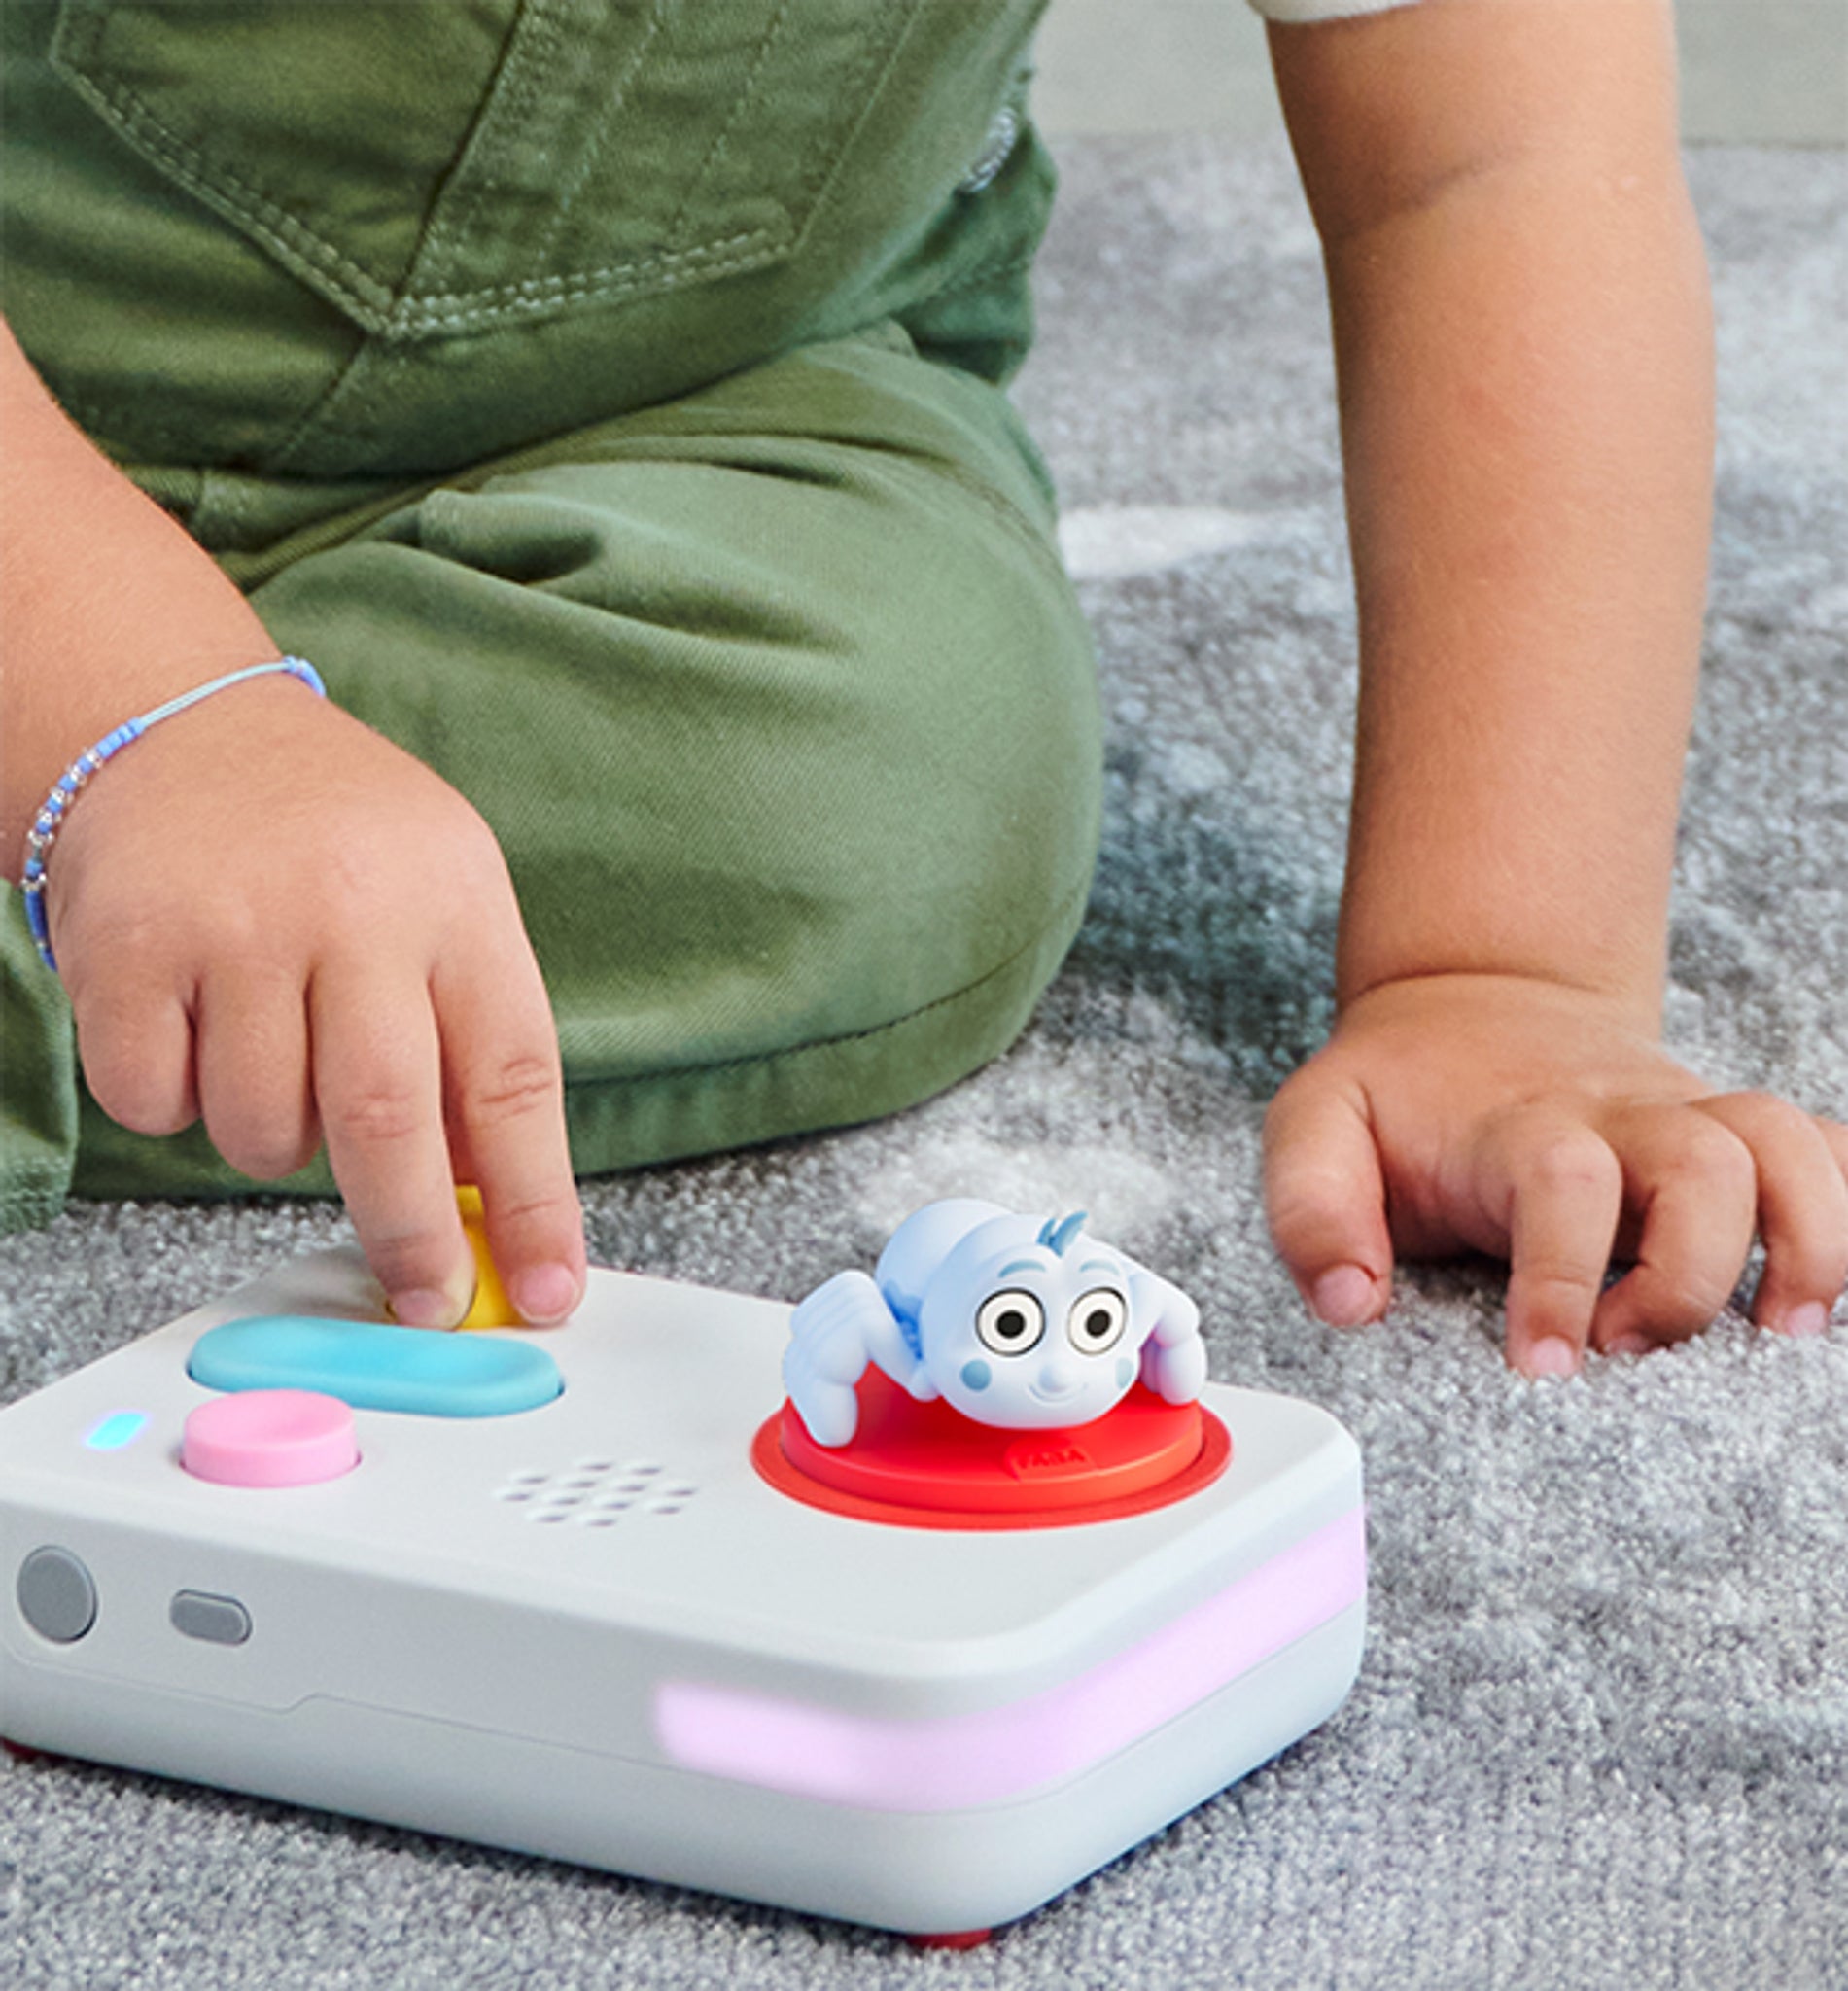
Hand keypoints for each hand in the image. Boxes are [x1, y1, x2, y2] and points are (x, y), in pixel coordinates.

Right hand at [46, 671, 585, 1327]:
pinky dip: (176, 1104)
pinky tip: (194, 1026)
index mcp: (457, 901)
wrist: (186, 731)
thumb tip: (493, 1204)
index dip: (536, 1200)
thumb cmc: (341, 843)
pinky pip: (157, 1105)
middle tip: (422, 1294)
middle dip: (411, 1235)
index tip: (547, 1292)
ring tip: (276, 1060)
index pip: (514, 1076)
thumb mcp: (444, 906)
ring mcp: (235, 925)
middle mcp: (353, 908)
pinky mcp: (127, 948)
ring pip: (265, 1132)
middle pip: (389, 1122)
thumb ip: (471, 1044)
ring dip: (276, 1145)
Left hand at [1262, 974, 1847, 1375]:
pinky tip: (1816, 1290)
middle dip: (1689, 1275)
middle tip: (1626, 1347)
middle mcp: (1621, 1115)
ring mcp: (1686, 1120)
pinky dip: (1846, 1207)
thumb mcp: (1315, 1126)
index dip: (1562, 1275)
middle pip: (1710, 1161)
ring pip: (1789, 1145)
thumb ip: (1312, 1209)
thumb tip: (1352, 1303)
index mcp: (1518, 1123)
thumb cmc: (1396, 1093)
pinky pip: (1827, 1150)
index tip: (1543, 1364)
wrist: (1473, 1003)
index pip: (1563, 1180)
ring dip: (1811, 1239)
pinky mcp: (1729, 1137)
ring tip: (1782, 1330)